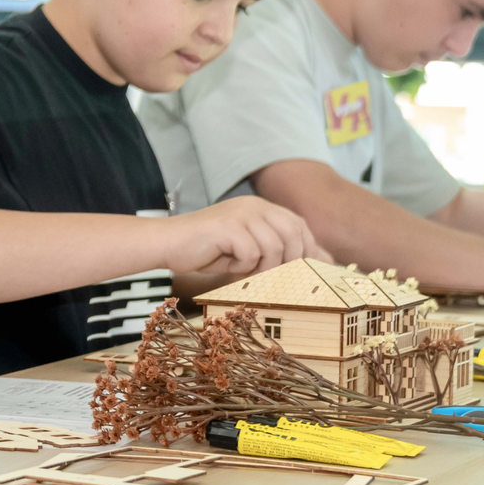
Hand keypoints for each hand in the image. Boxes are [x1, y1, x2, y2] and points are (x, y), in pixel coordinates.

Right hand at [167, 197, 323, 280]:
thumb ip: (277, 252)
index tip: (306, 274)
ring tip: (246, 272)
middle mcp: (254, 206)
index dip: (307, 251)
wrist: (168, 243)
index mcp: (261, 208)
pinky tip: (229, 264)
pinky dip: (243, 266)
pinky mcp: (227, 226)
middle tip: (275, 279)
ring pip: (274, 246)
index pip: (299, 226)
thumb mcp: (248, 251)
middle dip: (290, 262)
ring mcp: (241, 213)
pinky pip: (251, 252)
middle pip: (293, 233)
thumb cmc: (208, 251)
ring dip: (264, 268)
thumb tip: (315, 263)